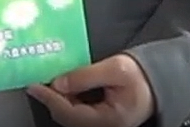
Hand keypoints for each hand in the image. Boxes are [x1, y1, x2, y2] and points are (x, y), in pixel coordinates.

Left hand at [26, 53, 155, 126]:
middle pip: (67, 117)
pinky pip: (76, 112)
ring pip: (70, 116)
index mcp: (109, 119)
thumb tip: (58, 83)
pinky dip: (64, 100)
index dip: (50, 99)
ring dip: (56, 100)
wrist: (156, 82)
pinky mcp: (98, 118)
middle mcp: (103, 126)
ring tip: (44, 83)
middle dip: (50, 100)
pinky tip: (59, 86)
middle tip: (35, 82)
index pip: (71, 113)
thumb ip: (86, 76)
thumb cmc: (139, 75)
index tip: (33, 86)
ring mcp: (100, 124)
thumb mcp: (115, 68)